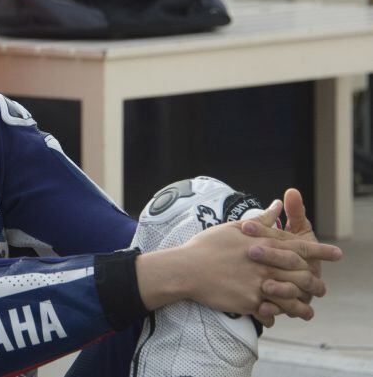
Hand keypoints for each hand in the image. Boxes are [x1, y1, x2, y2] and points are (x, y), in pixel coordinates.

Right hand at [164, 201, 338, 318]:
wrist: (186, 269)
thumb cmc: (207, 246)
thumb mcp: (233, 228)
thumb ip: (260, 219)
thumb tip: (276, 204)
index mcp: (263, 243)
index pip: (299, 246)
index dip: (320, 251)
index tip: (337, 254)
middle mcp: (265, 263)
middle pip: (301, 274)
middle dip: (314, 282)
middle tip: (321, 288)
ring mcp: (258, 284)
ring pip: (290, 297)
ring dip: (300, 305)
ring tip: (306, 311)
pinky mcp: (250, 302)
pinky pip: (270, 312)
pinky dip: (275, 316)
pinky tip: (277, 318)